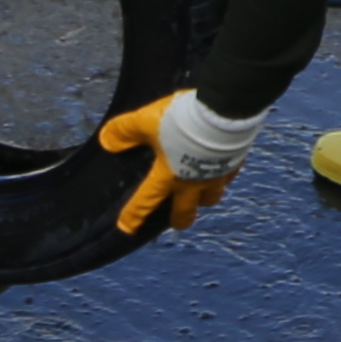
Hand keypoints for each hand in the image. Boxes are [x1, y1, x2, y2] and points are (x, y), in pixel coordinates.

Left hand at [98, 89, 262, 235]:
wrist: (223, 113)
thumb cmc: (181, 121)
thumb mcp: (146, 121)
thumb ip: (125, 131)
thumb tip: (106, 141)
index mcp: (166, 176)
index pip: (145, 201)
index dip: (134, 216)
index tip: (127, 228)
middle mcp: (191, 183)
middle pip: (185, 212)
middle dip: (179, 220)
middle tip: (176, 221)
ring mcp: (215, 176)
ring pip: (210, 199)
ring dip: (203, 199)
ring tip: (200, 193)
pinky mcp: (234, 163)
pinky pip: (228, 176)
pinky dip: (222, 175)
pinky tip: (221, 167)